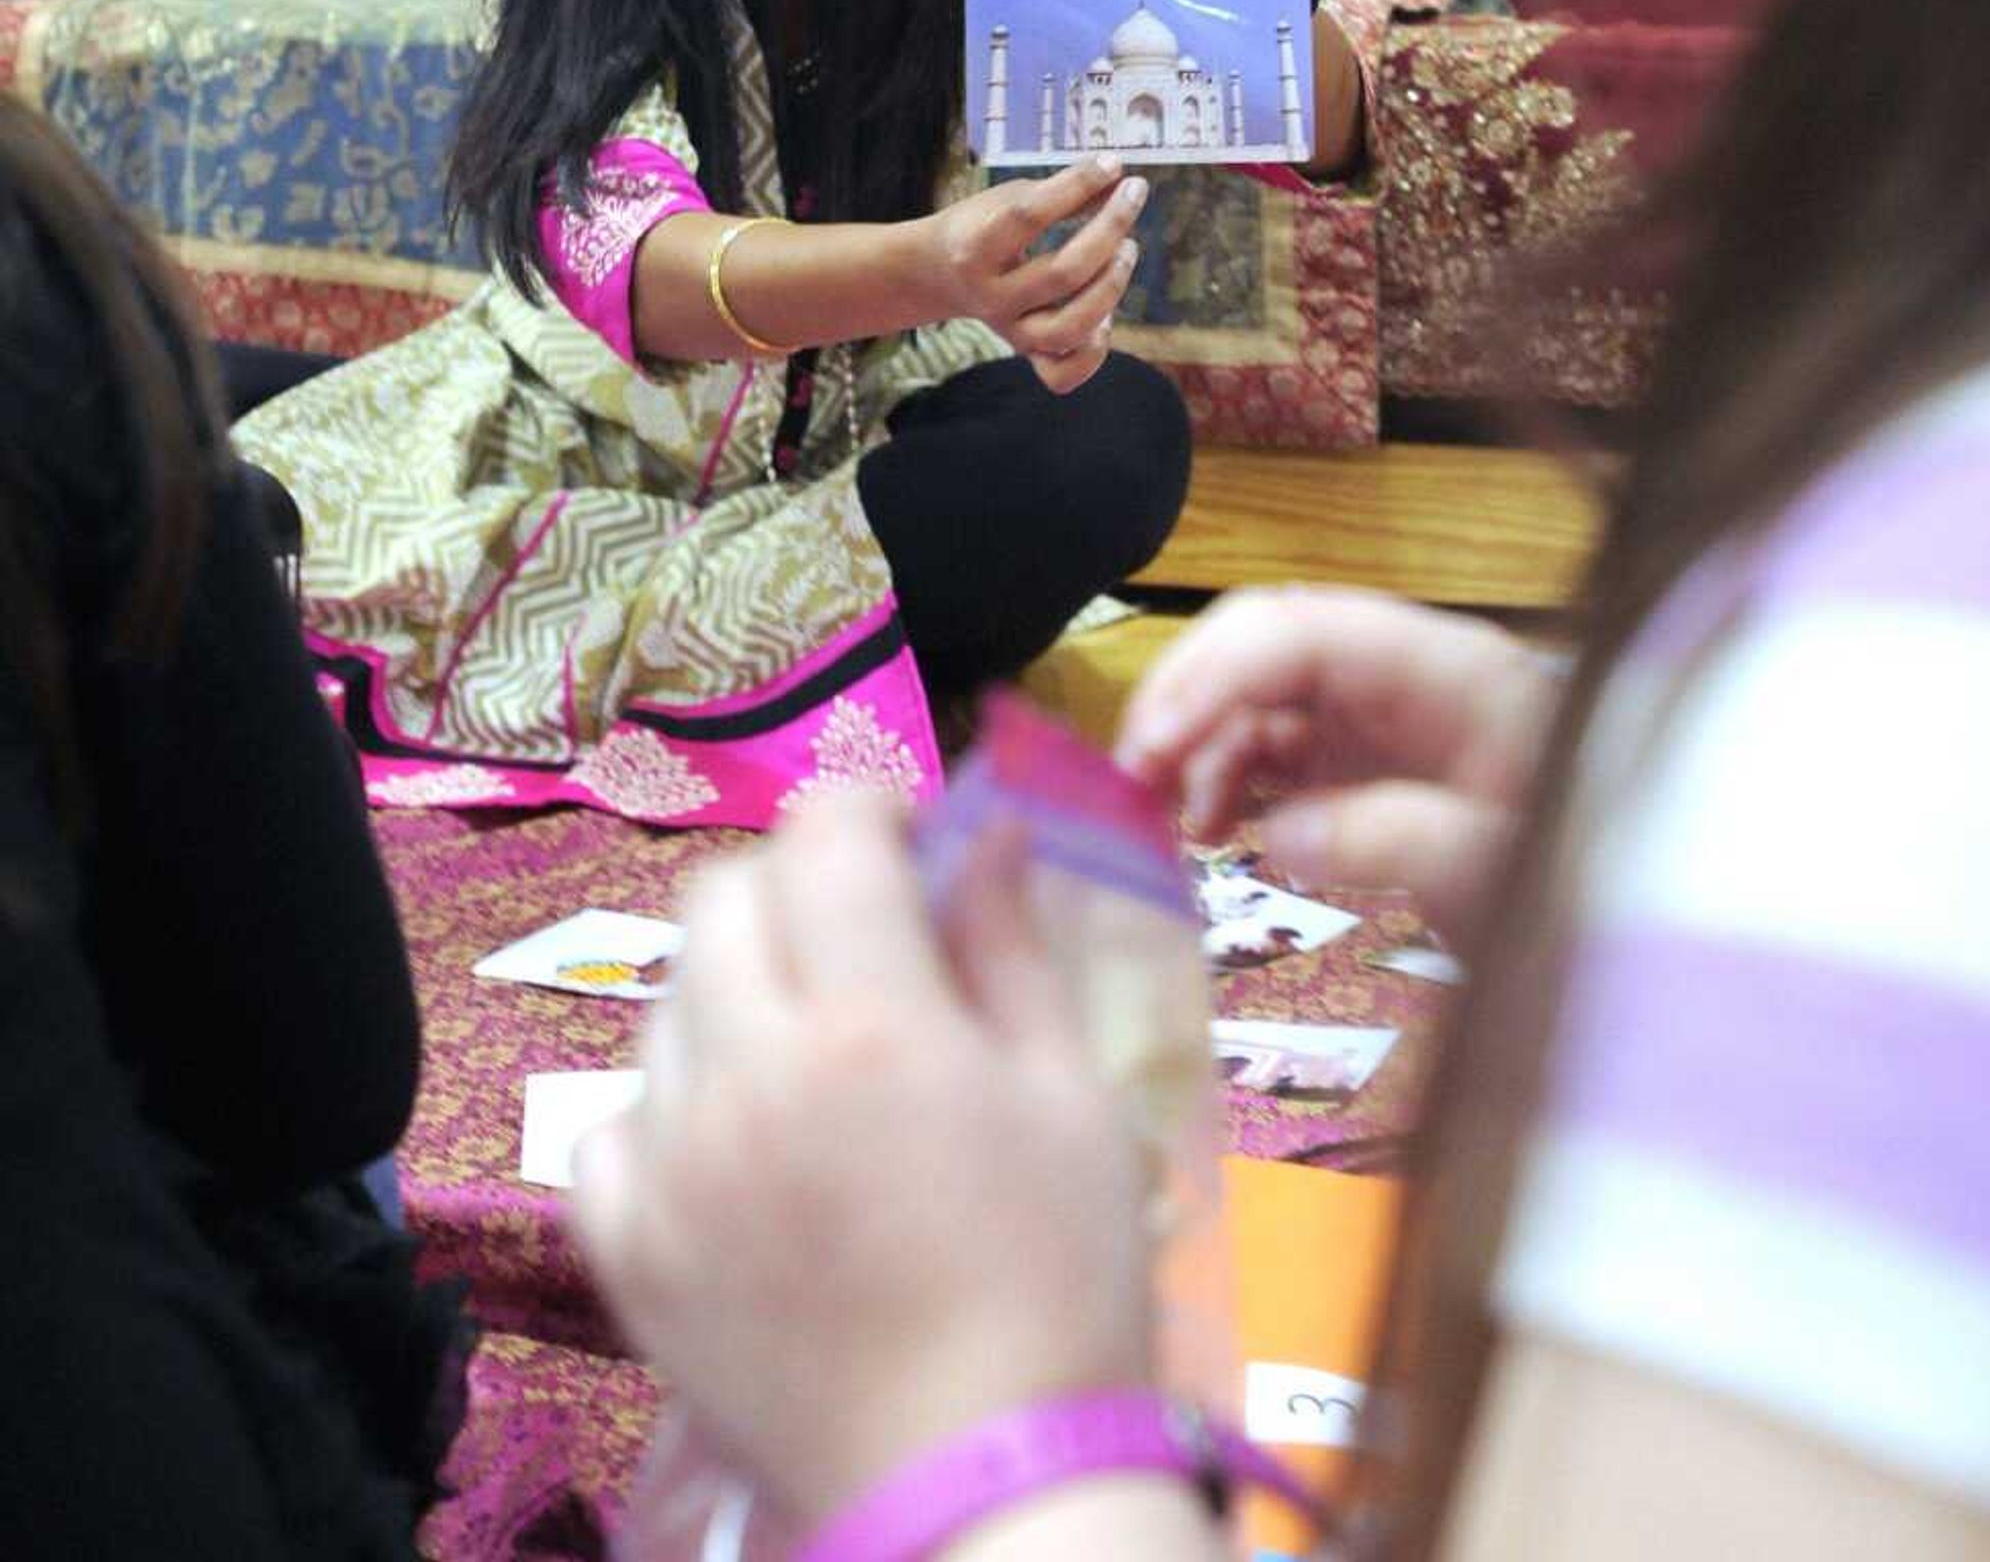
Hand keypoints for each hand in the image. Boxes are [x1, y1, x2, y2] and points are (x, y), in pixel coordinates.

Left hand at [571, 796, 1155, 1525]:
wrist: (978, 1483)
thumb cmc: (1057, 1279)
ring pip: (667, 998)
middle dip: (797, 885)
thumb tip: (983, 832)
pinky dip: (669, 1105)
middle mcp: (748, 1072)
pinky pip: (613, 1120)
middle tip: (861, 938)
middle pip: (724, 896)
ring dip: (737, 989)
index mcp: (873, 1024)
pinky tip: (737, 1143)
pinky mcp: (623, 1248)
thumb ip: (1010, 947)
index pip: (825, 832)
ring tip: (809, 1055)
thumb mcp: (1073, 1096)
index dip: (872, 809)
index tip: (910, 841)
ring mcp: (669, 1163)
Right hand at [920, 152, 1148, 393]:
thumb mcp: (1009, 198)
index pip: (1030, 216)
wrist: (939, 274)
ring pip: (1070, 328)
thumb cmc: (984, 225)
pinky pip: (1062, 375)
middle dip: (1110, 229)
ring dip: (1111, 287)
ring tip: (1127, 250)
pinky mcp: (1025, 352)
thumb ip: (1062, 193)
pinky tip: (1105, 317)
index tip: (1112, 164)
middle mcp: (990, 296)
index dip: (1077, 185)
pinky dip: (1092, 353)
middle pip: (1063, 273)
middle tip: (1132, 197)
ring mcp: (1009, 330)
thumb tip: (1120, 182)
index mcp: (974, 247)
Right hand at [1115, 587, 1559, 943]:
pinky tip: (1207, 832)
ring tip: (1171, 823)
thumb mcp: (1503, 871)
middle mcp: (1402, 672)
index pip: (1300, 629)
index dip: (1213, 673)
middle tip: (1132, 779)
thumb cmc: (1583, 880)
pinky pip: (1269, 743)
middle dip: (1187, 697)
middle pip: (1264, 643)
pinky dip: (1223, 777)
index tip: (1151, 746)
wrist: (1626, 913)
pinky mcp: (1361, 759)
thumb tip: (1279, 833)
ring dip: (1195, 743)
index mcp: (1445, 669)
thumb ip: (1399, 841)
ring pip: (1254, 692)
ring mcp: (1378, 714)